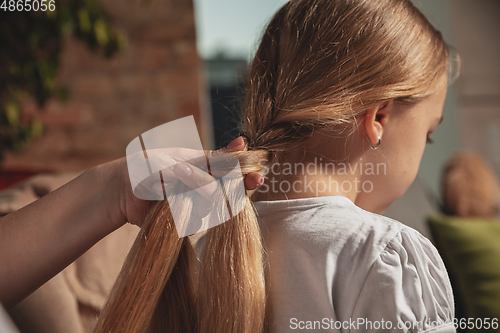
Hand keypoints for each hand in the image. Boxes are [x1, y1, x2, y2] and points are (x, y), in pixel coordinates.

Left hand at [103, 137, 263, 227]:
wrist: (122, 190)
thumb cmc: (150, 166)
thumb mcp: (182, 157)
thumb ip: (211, 159)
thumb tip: (241, 142)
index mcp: (206, 165)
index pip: (234, 169)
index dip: (247, 173)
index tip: (258, 174)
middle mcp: (205, 185)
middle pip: (231, 191)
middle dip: (235, 190)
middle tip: (238, 185)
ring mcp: (197, 203)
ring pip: (216, 207)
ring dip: (202, 199)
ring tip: (175, 186)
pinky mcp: (186, 220)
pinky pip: (199, 220)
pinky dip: (190, 213)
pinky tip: (172, 204)